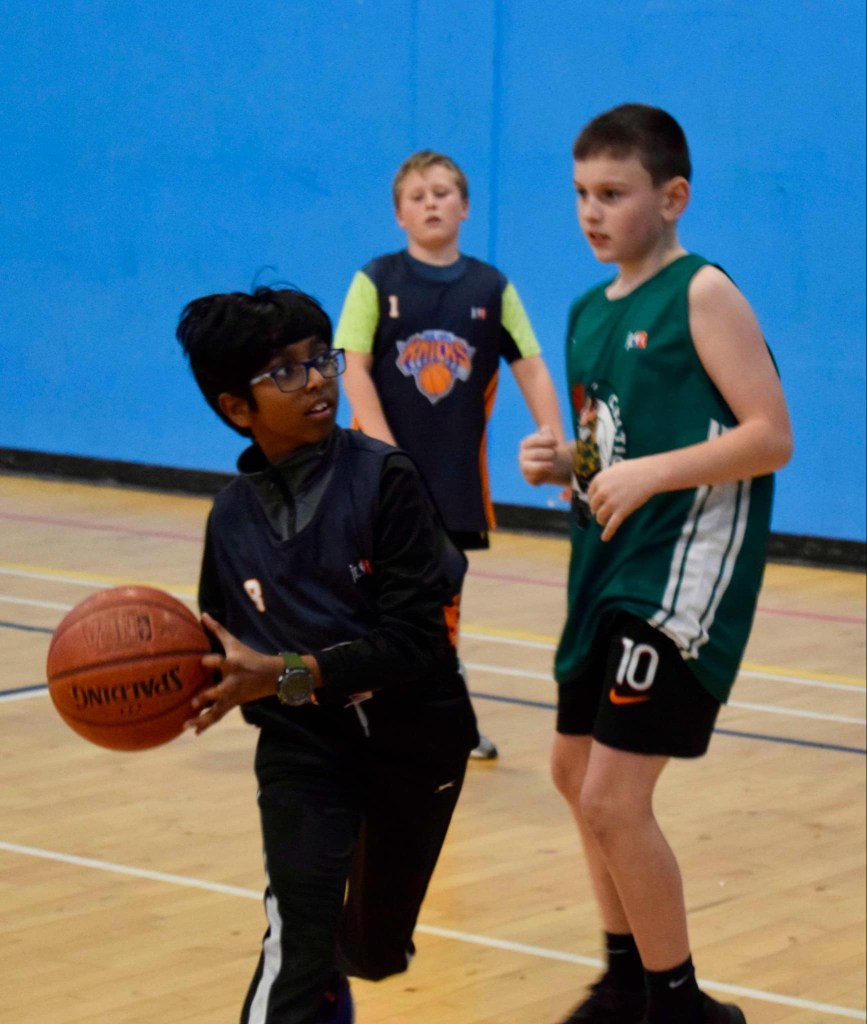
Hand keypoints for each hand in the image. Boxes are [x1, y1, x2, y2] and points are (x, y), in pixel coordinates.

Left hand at [185, 613, 283, 733]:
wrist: (273, 676)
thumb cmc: (250, 656)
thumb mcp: (235, 643)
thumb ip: (218, 630)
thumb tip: (203, 614)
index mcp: (232, 664)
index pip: (219, 662)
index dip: (210, 662)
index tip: (202, 662)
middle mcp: (231, 682)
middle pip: (218, 691)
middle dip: (207, 697)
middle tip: (195, 702)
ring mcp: (232, 696)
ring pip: (216, 709)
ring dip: (202, 718)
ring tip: (186, 725)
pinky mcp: (232, 704)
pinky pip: (217, 716)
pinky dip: (206, 724)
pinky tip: (194, 733)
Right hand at [519, 425, 559, 484]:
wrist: (551, 464)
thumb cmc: (548, 448)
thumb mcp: (549, 438)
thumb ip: (547, 433)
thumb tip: (546, 429)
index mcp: (525, 444)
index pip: (532, 441)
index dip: (545, 441)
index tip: (555, 443)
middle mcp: (522, 456)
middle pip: (535, 454)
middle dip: (548, 454)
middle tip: (554, 454)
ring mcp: (524, 468)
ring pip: (532, 468)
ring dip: (545, 465)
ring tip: (552, 464)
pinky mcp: (529, 479)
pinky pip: (536, 479)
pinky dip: (544, 475)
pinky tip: (549, 472)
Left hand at [587, 458, 658, 540]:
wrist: (650, 474)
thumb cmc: (634, 469)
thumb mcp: (614, 470)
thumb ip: (605, 479)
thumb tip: (599, 488)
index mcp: (598, 480)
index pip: (590, 494)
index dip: (593, 500)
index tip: (597, 503)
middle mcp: (602, 492)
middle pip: (594, 506)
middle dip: (597, 510)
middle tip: (602, 512)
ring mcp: (611, 502)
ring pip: (600, 517)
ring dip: (601, 520)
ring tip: (604, 522)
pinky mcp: (622, 511)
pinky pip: (611, 525)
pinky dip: (607, 533)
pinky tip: (604, 539)